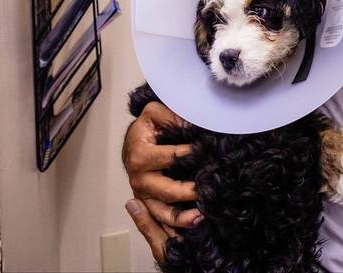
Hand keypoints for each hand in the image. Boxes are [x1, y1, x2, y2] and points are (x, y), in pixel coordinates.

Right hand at [122, 101, 201, 260]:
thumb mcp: (155, 113)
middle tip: (207, 189)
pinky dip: (175, 229)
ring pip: (162, 213)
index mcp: (140, 156)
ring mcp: (144, 195)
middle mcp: (139, 179)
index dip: (191, 154)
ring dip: (182, 218)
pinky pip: (160, 223)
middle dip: (189, 192)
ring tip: (201, 217)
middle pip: (167, 191)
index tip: (207, 153)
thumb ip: (173, 116)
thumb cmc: (146, 128)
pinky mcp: (149, 205)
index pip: (172, 157)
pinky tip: (192, 228)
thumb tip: (194, 125)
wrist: (134, 141)